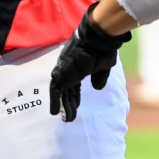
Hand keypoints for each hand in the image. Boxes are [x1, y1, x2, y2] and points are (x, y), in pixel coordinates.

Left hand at [49, 3, 131, 121]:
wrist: (98, 40)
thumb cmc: (103, 50)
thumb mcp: (104, 66)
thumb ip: (99, 77)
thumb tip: (97, 87)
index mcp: (77, 65)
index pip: (73, 83)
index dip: (74, 96)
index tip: (76, 105)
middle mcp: (68, 68)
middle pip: (67, 89)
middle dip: (69, 103)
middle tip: (69, 117)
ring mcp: (64, 71)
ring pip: (61, 92)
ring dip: (63, 106)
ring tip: (66, 119)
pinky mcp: (62, 74)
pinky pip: (56, 90)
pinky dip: (55, 101)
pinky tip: (55, 112)